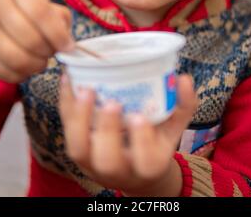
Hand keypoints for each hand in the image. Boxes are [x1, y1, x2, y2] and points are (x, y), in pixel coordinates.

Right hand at [0, 0, 73, 82]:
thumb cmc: (22, 8)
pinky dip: (20, 75)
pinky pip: (2, 71)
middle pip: (29, 38)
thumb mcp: (42, 1)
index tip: (67, 46)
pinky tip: (26, 68)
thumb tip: (65, 42)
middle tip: (51, 53)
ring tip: (40, 62)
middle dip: (47, 51)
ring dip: (35, 65)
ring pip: (15, 58)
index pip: (40, 12)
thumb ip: (59, 17)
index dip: (58, 34)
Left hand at [59, 73, 197, 196]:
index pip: (146, 162)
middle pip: (107, 160)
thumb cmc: (155, 145)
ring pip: (78, 149)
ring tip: (85, 90)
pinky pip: (66, 129)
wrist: (133, 170)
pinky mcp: (77, 148)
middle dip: (108, 130)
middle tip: (112, 102)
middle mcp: (117, 169)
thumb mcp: (172, 129)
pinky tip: (68, 79)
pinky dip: (66, 104)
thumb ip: (182, 106)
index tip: (140, 116)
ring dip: (79, 119)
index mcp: (147, 166)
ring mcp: (92, 162)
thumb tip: (185, 79)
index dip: (141, 141)